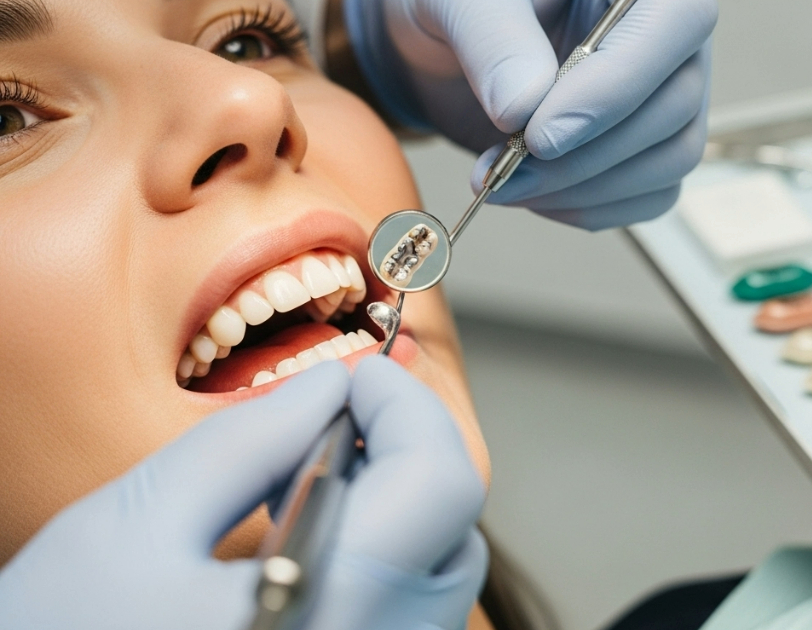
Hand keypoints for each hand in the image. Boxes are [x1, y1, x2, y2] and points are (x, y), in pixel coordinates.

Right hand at [0, 357, 485, 629]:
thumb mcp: (131, 532)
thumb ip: (243, 447)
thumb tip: (325, 390)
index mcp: (336, 608)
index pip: (442, 482)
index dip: (410, 409)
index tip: (365, 375)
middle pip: (455, 534)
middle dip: (410, 457)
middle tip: (342, 422)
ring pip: (437, 586)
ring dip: (399, 514)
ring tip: (312, 487)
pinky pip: (404, 623)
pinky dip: (381, 570)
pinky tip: (307, 553)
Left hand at [347, 0, 716, 229]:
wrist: (446, 50)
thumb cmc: (465, 10)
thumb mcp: (462, 5)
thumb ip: (495, 40)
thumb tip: (523, 106)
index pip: (678, 21)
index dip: (619, 84)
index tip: (543, 135)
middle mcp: (667, 32)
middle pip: (675, 104)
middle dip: (584, 156)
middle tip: (507, 169)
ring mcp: (667, 92)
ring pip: (671, 158)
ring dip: (585, 189)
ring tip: (506, 184)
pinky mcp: (652, 146)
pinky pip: (652, 193)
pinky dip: (591, 207)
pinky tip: (535, 195)